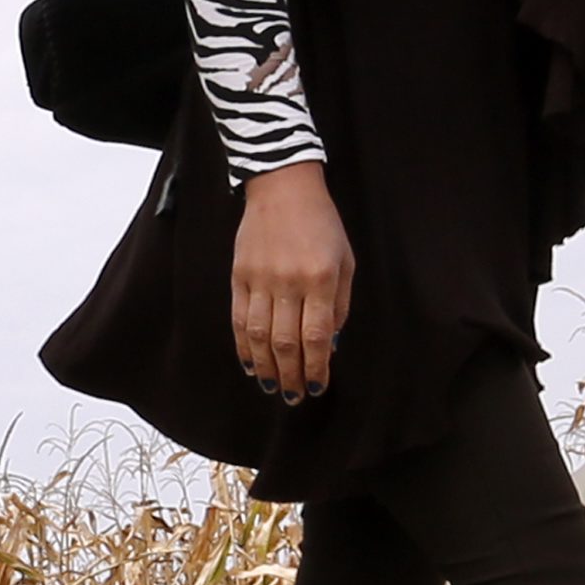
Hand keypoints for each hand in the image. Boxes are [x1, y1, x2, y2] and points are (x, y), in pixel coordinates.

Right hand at [232, 160, 354, 403]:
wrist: (282, 188)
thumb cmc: (322, 225)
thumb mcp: (345, 261)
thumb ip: (339, 303)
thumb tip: (329, 343)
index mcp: (321, 279)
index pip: (317, 335)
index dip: (316, 366)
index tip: (318, 386)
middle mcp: (289, 282)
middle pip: (285, 341)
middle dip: (291, 375)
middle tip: (295, 397)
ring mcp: (260, 279)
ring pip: (259, 335)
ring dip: (266, 366)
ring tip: (272, 387)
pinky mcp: (239, 275)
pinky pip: (240, 318)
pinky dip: (244, 345)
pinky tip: (250, 363)